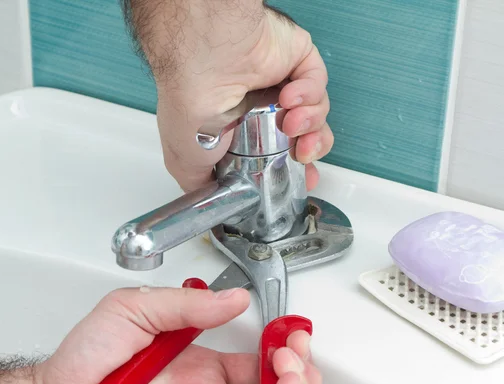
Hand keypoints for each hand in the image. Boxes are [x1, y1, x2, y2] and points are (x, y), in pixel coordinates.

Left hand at [34, 286, 321, 383]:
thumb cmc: (86, 357)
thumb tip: (233, 298)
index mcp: (200, 362)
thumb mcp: (135, 310)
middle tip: (290, 360)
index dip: (282, 348)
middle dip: (295, 371)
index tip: (289, 337)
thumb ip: (185, 304)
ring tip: (287, 378)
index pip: (257, 359)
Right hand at [129, 1, 331, 191]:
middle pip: (303, 137)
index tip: (301, 181)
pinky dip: (309, 95)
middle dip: (307, 152)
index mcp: (238, 129)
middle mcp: (260, 107)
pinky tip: (290, 98)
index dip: (292, 170)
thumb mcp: (186, 163)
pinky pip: (317, 84)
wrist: (204, 61)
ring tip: (291, 125)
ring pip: (315, 114)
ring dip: (309, 125)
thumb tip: (215, 202)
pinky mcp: (296, 60)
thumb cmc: (190, 102)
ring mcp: (279, 83)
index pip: (276, 155)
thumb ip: (205, 187)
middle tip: (303, 159)